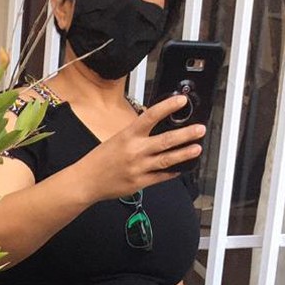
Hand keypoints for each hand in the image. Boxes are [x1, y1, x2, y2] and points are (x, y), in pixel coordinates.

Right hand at [78, 96, 206, 202]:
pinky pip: (160, 177)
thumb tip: (157, 127)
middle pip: (165, 140)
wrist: (86, 182)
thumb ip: (137, 134)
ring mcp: (138, 168)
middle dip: (186, 134)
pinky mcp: (139, 183)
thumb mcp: (116, 139)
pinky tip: (181, 167)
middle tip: (199, 130)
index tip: (181, 101)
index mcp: (128, 135)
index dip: (168, 107)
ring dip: (184, 153)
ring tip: (197, 149)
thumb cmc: (100, 160)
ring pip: (166, 160)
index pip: (150, 116)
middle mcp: (134, 151)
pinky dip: (172, 172)